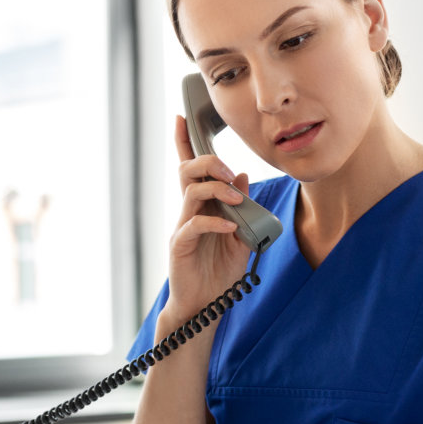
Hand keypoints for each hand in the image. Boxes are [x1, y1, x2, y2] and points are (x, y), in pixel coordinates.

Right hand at [163, 115, 257, 325]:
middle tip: (230, 174)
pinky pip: (193, 225)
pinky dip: (215, 223)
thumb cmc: (218, 272)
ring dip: (216, 190)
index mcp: (203, 206)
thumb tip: (242, 176)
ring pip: (191, 192)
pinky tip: (230, 229)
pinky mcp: (179, 246)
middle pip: (188, 171)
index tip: (180, 117)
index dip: (184, 142)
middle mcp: (189, 212)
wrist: (204, 306)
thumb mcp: (240, 237)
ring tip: (237, 200)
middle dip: (209, 163)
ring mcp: (182, 228)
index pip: (191, 169)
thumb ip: (242, 208)